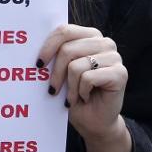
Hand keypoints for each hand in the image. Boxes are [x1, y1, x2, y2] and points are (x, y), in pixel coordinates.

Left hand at [37, 24, 130, 151]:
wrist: (93, 121)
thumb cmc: (73, 93)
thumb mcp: (60, 70)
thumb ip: (54, 53)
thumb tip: (30, 43)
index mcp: (89, 36)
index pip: (64, 30)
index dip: (47, 46)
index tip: (38, 64)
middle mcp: (104, 42)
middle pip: (68, 49)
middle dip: (56, 73)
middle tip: (52, 89)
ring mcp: (115, 57)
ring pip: (77, 65)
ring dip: (69, 86)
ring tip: (71, 96)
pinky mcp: (121, 73)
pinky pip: (88, 78)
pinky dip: (80, 91)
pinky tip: (84, 97)